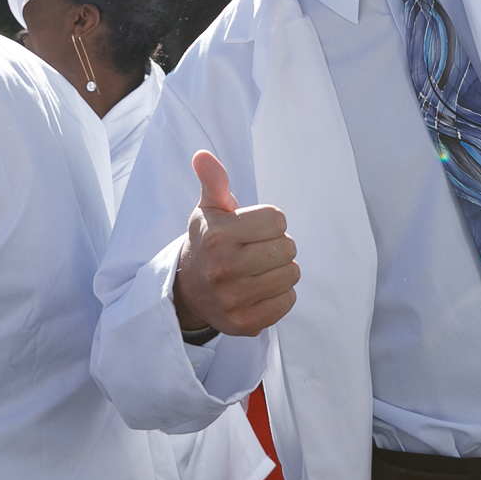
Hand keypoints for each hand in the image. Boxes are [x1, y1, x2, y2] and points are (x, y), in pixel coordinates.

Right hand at [173, 150, 297, 335]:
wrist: (189, 290)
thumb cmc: (208, 241)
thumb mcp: (208, 208)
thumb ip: (213, 180)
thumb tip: (202, 155)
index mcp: (217, 236)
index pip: (278, 219)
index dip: (269, 221)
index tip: (252, 228)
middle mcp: (223, 269)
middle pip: (288, 247)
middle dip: (278, 245)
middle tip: (257, 249)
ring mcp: (233, 299)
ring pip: (291, 274)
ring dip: (281, 269)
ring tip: (259, 269)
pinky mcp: (245, 324)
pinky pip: (288, 301)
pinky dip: (280, 294)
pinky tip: (260, 289)